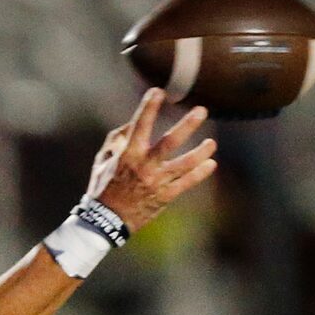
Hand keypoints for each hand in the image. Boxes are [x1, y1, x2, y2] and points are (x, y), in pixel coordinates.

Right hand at [86, 89, 216, 233]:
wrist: (104, 222)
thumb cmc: (102, 188)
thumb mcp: (102, 161)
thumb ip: (116, 140)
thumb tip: (132, 123)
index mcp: (128, 155)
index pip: (140, 126)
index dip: (149, 107)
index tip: (158, 92)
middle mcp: (144, 166)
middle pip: (170, 142)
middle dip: (187, 125)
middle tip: (202, 110)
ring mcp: (156, 182)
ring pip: (184, 164)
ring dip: (200, 152)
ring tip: (212, 143)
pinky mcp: (164, 197)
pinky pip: (186, 183)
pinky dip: (200, 173)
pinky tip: (211, 164)